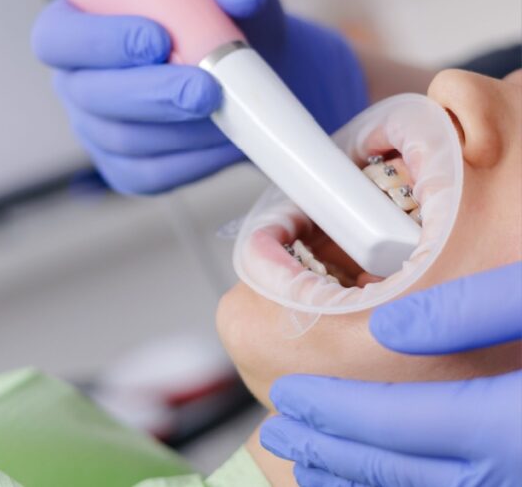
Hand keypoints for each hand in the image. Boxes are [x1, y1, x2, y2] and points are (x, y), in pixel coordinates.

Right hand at [31, 0, 367, 193]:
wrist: (256, 69)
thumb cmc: (226, 13)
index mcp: (78, 22)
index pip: (56, 38)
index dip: (95, 42)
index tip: (157, 37)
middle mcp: (76, 79)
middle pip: (89, 95)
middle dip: (149, 93)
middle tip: (206, 88)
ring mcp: (96, 129)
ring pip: (122, 138)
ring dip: (179, 128)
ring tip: (232, 110)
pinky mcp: (127, 169)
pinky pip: (148, 174)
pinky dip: (192, 161)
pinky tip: (227, 140)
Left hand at [261, 262, 521, 486]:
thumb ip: (469, 309)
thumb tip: (388, 326)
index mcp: (506, 422)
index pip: (396, 418)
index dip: (332, 405)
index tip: (288, 393)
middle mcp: (508, 473)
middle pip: (393, 466)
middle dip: (328, 446)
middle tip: (279, 429)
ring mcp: (513, 486)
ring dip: (352, 474)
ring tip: (305, 459)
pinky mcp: (516, 485)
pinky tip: (361, 478)